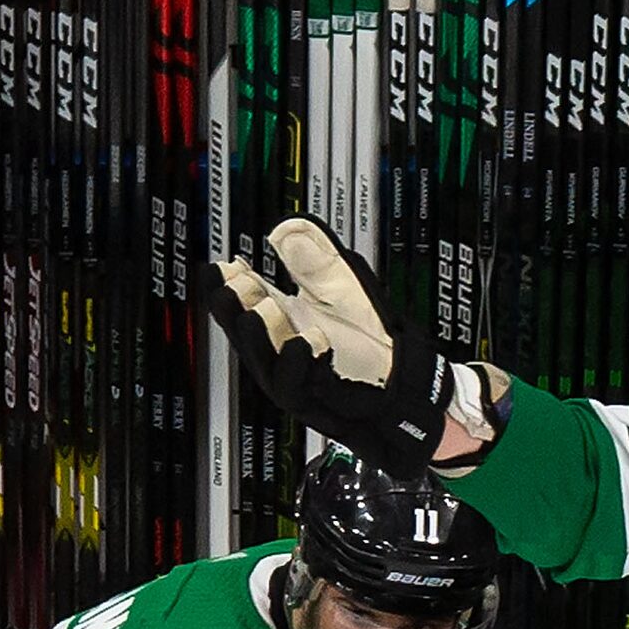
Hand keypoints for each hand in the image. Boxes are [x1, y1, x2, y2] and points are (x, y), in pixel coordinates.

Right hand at [204, 217, 458, 476]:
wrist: (407, 385)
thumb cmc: (371, 342)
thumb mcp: (346, 290)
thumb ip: (318, 260)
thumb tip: (289, 227)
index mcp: (282, 322)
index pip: (243, 303)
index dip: (227, 285)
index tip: (222, 265)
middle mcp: (281, 352)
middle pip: (245, 333)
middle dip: (233, 308)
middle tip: (233, 283)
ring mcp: (297, 380)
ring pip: (267, 361)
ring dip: (262, 334)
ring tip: (264, 307)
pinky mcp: (318, 401)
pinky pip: (301, 386)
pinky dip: (303, 362)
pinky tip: (309, 340)